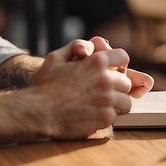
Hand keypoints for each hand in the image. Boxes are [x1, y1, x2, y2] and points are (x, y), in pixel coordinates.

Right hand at [32, 37, 147, 137]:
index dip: (119, 65)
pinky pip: (115, 116)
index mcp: (96, 62)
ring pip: (125, 102)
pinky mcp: (105, 117)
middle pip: (126, 82)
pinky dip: (106, 117)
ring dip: (115, 104)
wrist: (39, 112)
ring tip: (99, 106)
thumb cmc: (44, 86)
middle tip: (102, 93)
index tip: (114, 72)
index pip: (122, 57)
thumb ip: (74, 47)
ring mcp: (107, 99)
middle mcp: (105, 79)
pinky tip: (92, 116)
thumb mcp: (55, 58)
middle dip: (116, 88)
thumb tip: (89, 48)